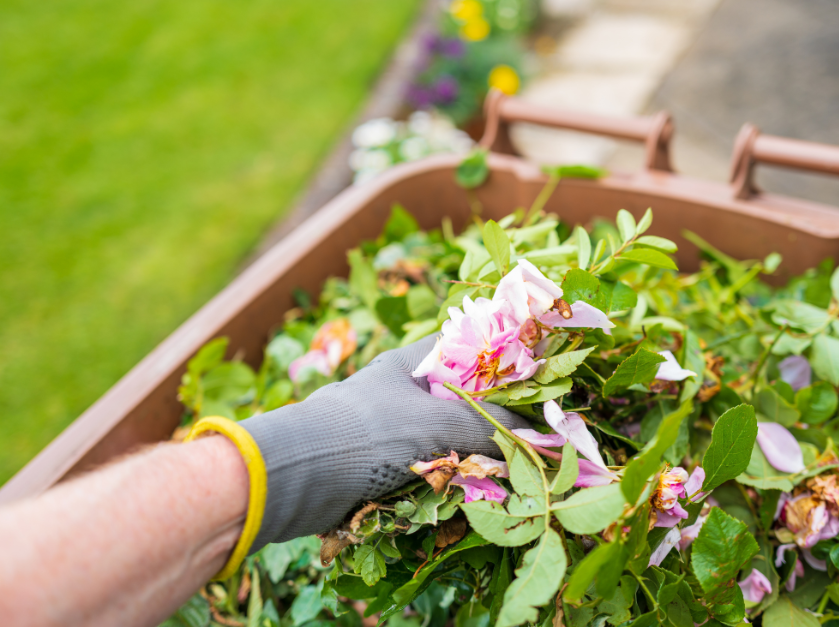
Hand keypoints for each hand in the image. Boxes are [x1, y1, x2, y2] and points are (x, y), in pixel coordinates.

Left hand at [237, 336, 528, 549]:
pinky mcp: (382, 467)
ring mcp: (391, 430)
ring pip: (448, 438)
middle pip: (462, 399)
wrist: (297, 476)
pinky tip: (477, 490)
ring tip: (516, 466)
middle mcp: (402, 392)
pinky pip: (429, 470)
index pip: (466, 348)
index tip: (539, 378)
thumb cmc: (367, 431)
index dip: (502, 360)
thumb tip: (541, 438)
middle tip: (535, 434)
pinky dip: (451, 480)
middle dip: (496, 418)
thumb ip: (491, 428)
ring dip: (475, 454)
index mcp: (411, 364)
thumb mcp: (437, 423)